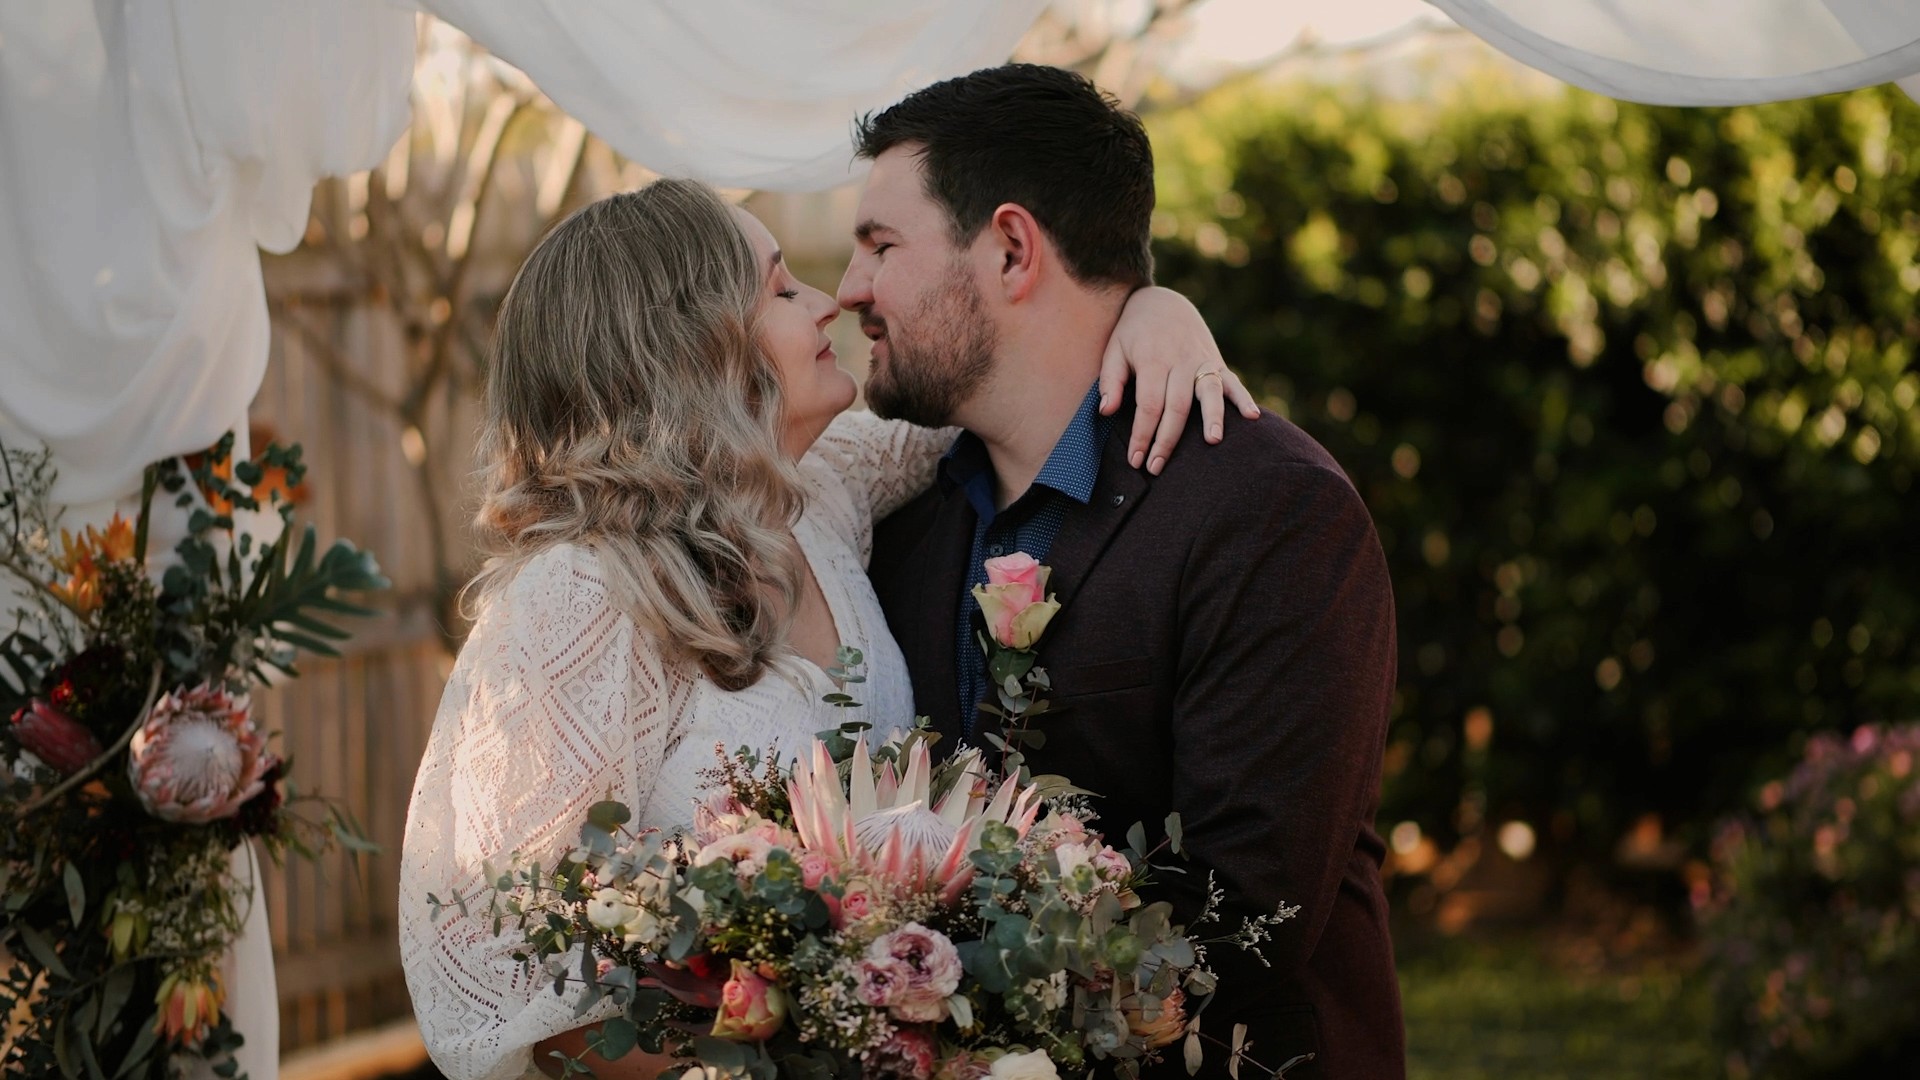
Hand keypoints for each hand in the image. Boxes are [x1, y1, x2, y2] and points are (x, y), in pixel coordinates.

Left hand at [1100, 285, 1259, 474]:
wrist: (1163, 302)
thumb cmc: (1132, 333)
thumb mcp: (1113, 350)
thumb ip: (1111, 380)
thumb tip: (1106, 411)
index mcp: (1152, 360)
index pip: (1148, 405)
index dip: (1142, 434)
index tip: (1136, 460)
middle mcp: (1180, 361)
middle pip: (1177, 406)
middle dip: (1167, 440)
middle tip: (1156, 467)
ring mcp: (1201, 361)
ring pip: (1208, 392)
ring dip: (1212, 417)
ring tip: (1212, 442)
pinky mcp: (1216, 362)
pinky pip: (1232, 382)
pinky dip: (1243, 398)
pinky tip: (1252, 417)